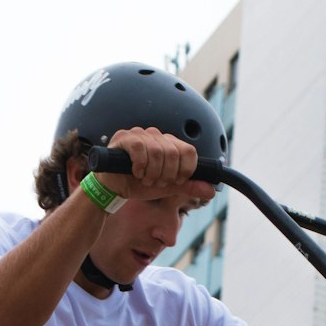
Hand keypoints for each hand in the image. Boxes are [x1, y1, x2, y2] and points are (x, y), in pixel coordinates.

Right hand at [94, 126, 214, 204]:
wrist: (113, 188)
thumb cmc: (139, 185)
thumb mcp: (167, 188)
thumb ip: (188, 187)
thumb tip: (211, 191)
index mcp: (169, 144)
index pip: (189, 151)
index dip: (186, 169)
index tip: (176, 181)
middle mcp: (156, 135)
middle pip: (174, 153)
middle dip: (167, 175)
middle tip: (156, 182)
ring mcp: (140, 134)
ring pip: (157, 151)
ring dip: (152, 172)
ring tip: (144, 179)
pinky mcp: (124, 137)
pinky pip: (140, 148)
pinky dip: (140, 165)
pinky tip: (135, 173)